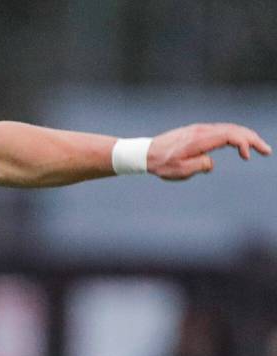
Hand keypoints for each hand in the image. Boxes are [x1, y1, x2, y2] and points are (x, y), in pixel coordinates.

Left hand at [148, 123, 270, 179]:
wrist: (146, 154)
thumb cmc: (162, 164)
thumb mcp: (179, 171)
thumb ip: (199, 166)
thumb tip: (212, 163)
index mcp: (199, 139)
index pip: (229, 135)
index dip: (243, 143)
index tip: (248, 157)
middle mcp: (202, 131)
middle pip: (233, 130)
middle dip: (252, 139)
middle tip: (266, 151)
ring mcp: (200, 130)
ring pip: (228, 129)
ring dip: (245, 137)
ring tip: (258, 147)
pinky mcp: (197, 132)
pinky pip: (221, 130)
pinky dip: (234, 135)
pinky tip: (240, 143)